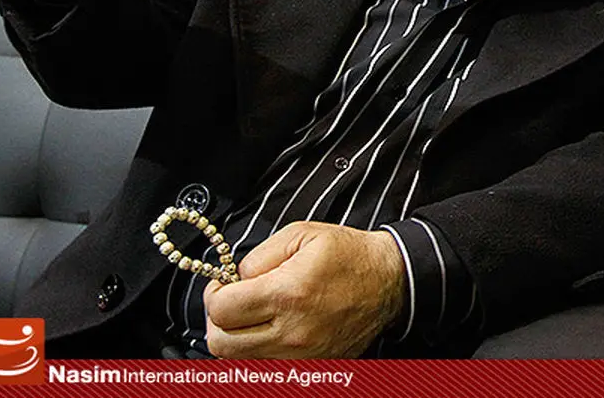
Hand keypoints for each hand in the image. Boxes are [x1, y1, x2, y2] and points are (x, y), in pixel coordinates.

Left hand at [202, 222, 406, 358]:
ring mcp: (302, 356)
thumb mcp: (302, 234)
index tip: (224, 284)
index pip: (220, 311)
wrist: (389, 281)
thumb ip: (258, 256)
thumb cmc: (348, 256)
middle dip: (219, 320)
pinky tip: (272, 329)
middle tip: (232, 302)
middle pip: (222, 344)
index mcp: (287, 293)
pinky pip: (267, 368)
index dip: (214, 293)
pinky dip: (259, 352)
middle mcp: (292, 332)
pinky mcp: (312, 367)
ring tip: (253, 315)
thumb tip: (234, 279)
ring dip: (237, 338)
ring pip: (239, 361)